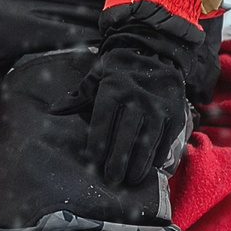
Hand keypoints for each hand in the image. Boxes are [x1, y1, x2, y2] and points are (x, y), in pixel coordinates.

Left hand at [61, 34, 193, 189]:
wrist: (156, 50)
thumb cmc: (119, 69)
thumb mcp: (96, 76)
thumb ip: (78, 96)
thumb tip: (54, 109)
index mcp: (114, 89)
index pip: (103, 121)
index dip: (97, 143)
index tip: (92, 160)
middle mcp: (137, 98)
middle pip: (126, 136)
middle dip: (118, 161)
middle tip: (111, 178)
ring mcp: (159, 106)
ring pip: (148, 141)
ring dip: (139, 163)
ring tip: (130, 179)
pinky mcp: (176, 112)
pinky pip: (166, 139)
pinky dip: (158, 155)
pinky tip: (149, 168)